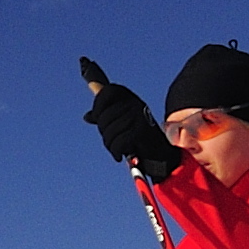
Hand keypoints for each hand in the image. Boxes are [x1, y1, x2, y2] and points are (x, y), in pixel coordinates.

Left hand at [80, 66, 183, 181]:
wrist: (161, 156)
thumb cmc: (138, 139)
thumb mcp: (120, 124)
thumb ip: (104, 117)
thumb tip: (87, 116)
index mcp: (129, 97)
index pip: (105, 93)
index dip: (98, 106)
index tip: (98, 119)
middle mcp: (135, 103)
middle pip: (104, 116)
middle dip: (104, 133)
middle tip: (112, 141)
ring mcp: (139, 116)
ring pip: (109, 131)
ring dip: (110, 145)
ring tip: (118, 149)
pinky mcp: (141, 130)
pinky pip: (117, 142)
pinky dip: (116, 151)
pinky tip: (120, 155)